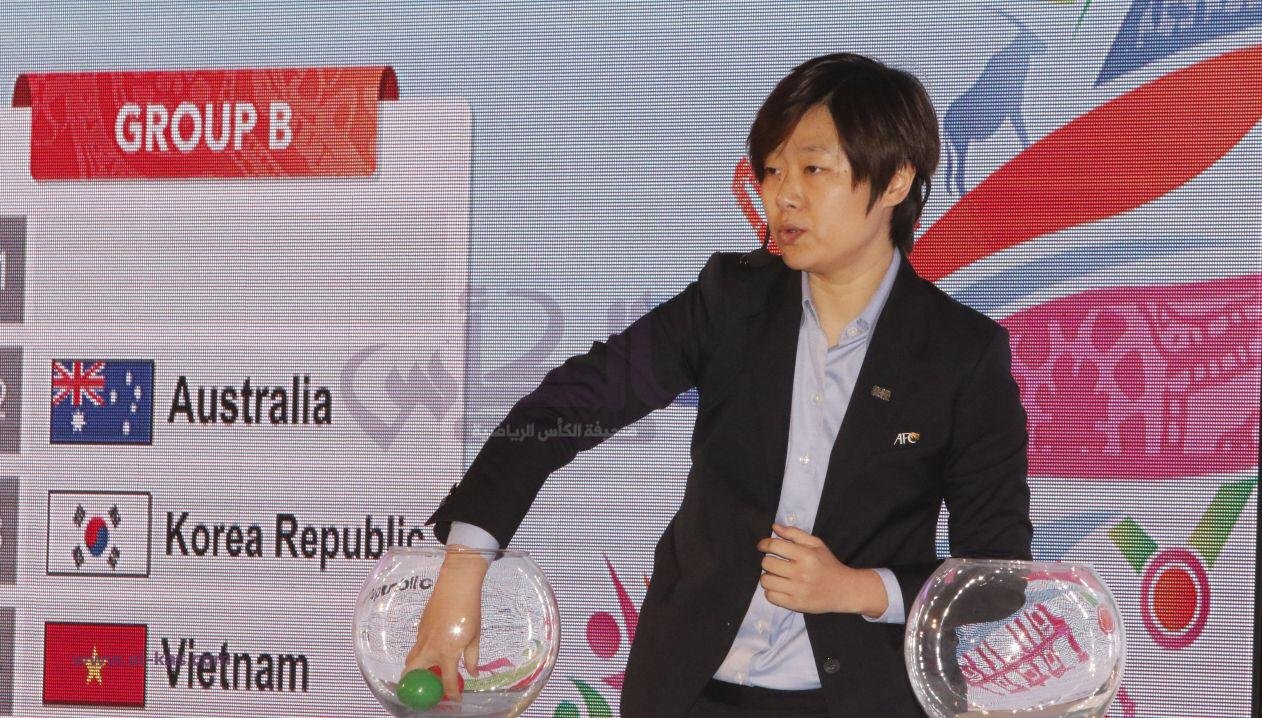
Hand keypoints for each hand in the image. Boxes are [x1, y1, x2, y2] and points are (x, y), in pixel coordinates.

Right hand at [404, 548, 489, 700]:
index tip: (455, 699)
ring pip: (412, 658)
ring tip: (433, 667)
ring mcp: (422, 636)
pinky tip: (436, 646)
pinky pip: (417, 645)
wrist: (456, 586)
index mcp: (447, 653)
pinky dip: (422, 651)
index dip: (452, 694)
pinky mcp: (420, 626)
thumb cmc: (469, 610)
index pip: (447, 681)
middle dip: (416, 683)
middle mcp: (430, 648)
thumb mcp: (475, 637)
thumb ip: (472, 657)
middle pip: (412, 672)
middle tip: (430, 685)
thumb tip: (472, 672)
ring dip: (419, 667)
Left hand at [756, 524, 887, 616]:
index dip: (764, 544)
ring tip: (777, 576)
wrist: (844, 590)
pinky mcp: (795, 604)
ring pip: (766, 581)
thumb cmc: (828, 564)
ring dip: (768, 577)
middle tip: (776, 563)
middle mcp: (801, 573)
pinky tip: (780, 587)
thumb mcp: (816, 544)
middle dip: (768, 561)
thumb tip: (775, 527)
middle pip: (767, 563)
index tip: (762, 546)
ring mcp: (798, 590)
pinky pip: (770, 596)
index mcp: (806, 555)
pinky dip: (771, 591)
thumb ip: (794, 533)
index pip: (774, 546)